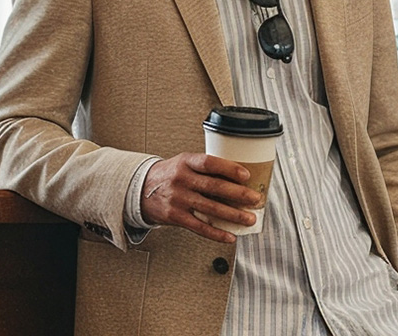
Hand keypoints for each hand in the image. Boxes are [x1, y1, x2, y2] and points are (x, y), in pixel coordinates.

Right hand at [140, 153, 262, 243]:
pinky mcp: (175, 216)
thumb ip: (207, 169)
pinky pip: (199, 227)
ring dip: (233, 216)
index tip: (246, 176)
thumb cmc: (170, 175)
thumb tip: (240, 179)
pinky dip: (216, 233)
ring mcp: (178, 199)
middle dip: (238, 194)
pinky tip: (229, 236)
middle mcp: (181, 179)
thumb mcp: (185, 163)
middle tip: (255, 199)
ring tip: (249, 219)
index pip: (209, 163)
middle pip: (214, 187)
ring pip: (210, 208)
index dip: (229, 169)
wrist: (141, 189)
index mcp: (186, 162)